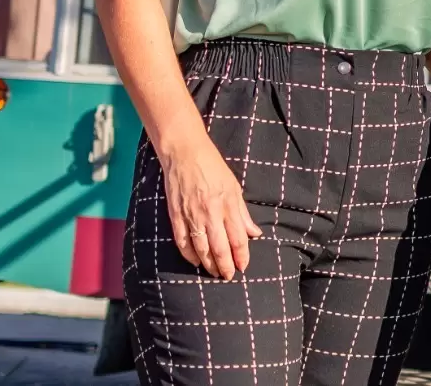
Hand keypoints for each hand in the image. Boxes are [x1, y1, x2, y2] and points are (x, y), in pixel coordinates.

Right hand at [157, 132, 261, 280]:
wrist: (185, 153)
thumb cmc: (213, 168)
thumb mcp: (234, 187)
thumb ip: (242, 213)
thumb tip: (254, 233)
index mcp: (227, 205)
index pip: (238, 238)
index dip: (242, 256)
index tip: (243, 266)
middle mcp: (210, 213)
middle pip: (220, 248)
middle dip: (226, 266)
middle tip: (229, 276)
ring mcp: (191, 216)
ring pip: (201, 249)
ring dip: (208, 264)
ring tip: (214, 273)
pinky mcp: (175, 216)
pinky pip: (182, 242)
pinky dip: (189, 255)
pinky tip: (195, 261)